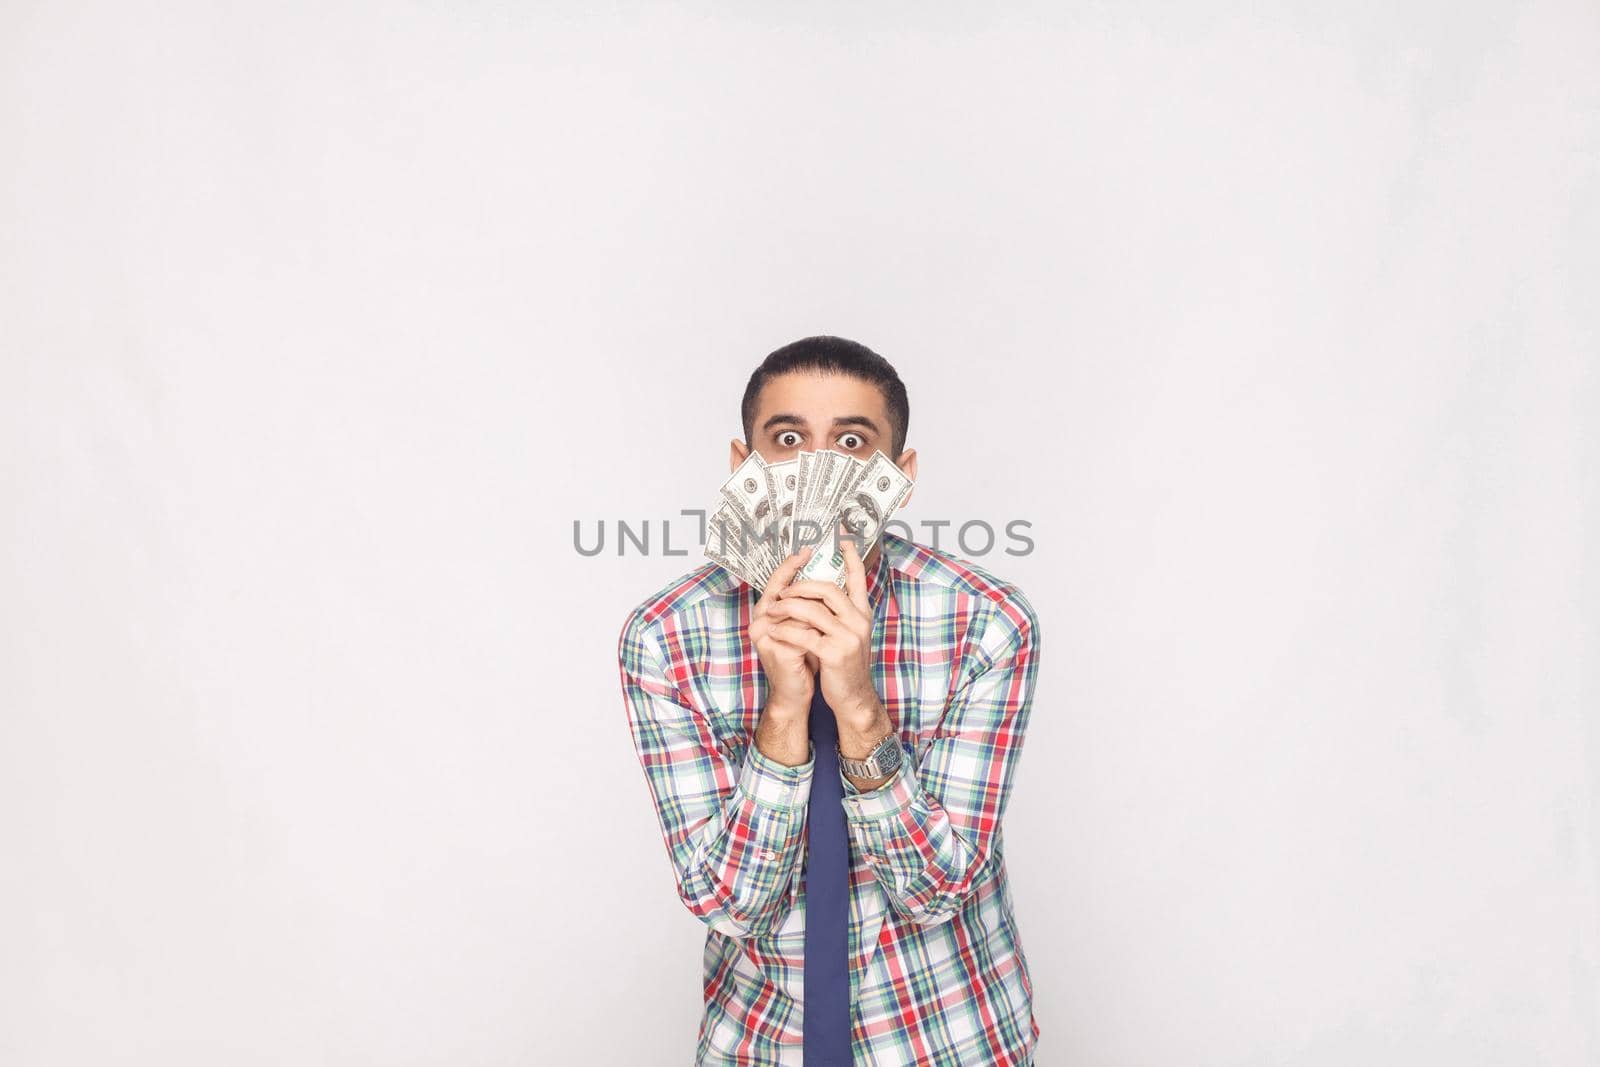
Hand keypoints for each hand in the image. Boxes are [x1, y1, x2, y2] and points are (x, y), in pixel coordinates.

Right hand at [749, 547, 821, 716]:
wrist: (794, 694)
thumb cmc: (801, 660)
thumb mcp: (803, 628)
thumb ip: (805, 608)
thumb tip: (822, 581)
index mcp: (766, 616)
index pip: (776, 584)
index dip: (789, 566)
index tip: (806, 549)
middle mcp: (760, 623)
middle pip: (782, 591)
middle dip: (802, 575)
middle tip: (815, 557)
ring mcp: (766, 637)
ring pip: (797, 610)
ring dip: (816, 607)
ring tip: (831, 602)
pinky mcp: (778, 651)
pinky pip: (803, 631)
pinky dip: (817, 628)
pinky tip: (826, 627)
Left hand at [766, 537, 881, 730]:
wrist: (853, 696)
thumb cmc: (845, 664)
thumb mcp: (848, 634)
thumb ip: (839, 612)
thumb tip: (819, 591)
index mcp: (862, 612)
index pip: (857, 577)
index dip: (851, 556)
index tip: (843, 538)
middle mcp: (858, 621)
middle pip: (827, 588)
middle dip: (800, 586)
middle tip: (783, 591)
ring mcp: (848, 637)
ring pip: (812, 610)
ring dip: (787, 607)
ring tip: (773, 610)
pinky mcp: (834, 653)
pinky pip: (803, 634)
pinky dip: (785, 631)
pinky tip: (775, 631)